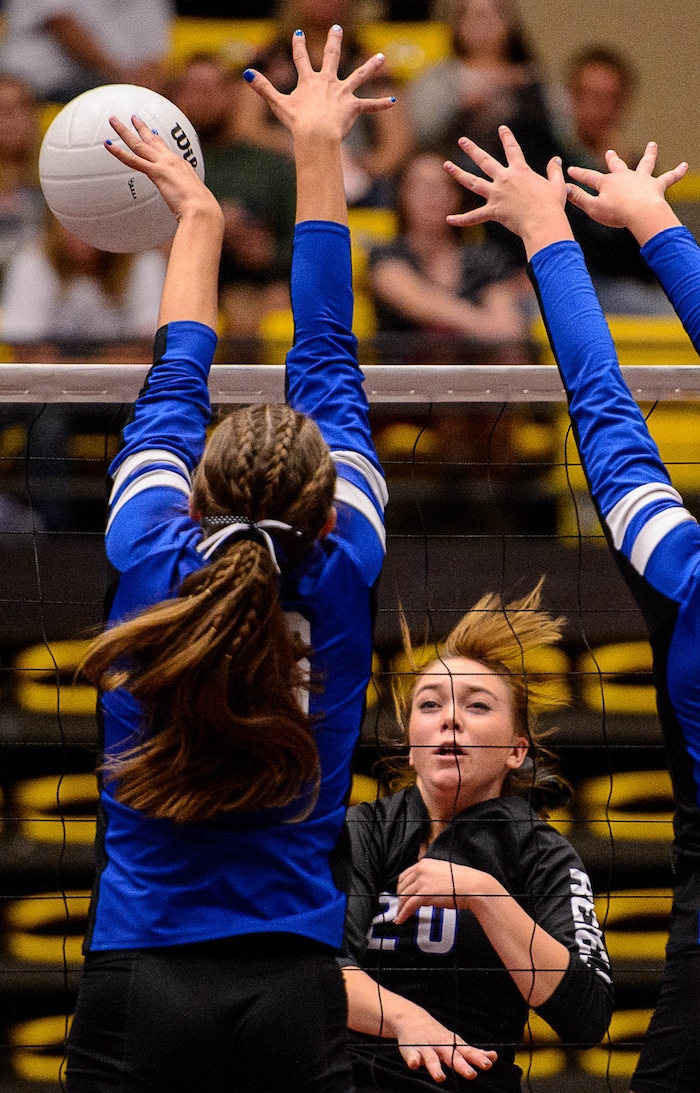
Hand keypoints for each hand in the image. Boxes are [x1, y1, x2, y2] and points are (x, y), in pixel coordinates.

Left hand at [104, 115, 220, 224]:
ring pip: (139, 144)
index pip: (167, 150)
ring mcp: (164, 164)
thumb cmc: (202, 211)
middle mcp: (173, 161)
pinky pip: (133, 160)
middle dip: (142, 128)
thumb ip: (187, 201)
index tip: (152, 132)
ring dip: (124, 131)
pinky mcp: (156, 172)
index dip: (158, 140)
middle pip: (153, 140)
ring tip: (113, 121)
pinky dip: (119, 152)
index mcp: (183, 167)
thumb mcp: (194, 202)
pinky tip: (108, 145)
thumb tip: (187, 211)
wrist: (203, 211)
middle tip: (134, 118)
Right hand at [242, 25, 394, 145]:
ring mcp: (342, 92)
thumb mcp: (278, 103)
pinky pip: (369, 106)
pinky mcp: (352, 106)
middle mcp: (327, 81)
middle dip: (333, 41)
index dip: (298, 46)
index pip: (301, 59)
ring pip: (359, 75)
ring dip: (370, 66)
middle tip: (337, 29)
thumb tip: (246, 73)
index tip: (298, 33)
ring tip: (381, 58)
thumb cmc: (297, 122)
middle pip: (331, 57)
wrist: (316, 133)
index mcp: (309, 81)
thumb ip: (263, 87)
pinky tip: (392, 101)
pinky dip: (381, 104)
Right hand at [392, 1005, 496, 1082]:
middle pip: (453, 1057)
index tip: (488, 1064)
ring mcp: (427, 1048)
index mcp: (453, 1046)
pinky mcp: (412, 1050)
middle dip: (462, 1066)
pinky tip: (414, 1065)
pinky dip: (413, 1061)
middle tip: (471, 1074)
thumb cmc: (438, 1035)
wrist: (411, 1017)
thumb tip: (494, 1057)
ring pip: (432, 1059)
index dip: (478, 1059)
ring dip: (436, 1068)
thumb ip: (473, 1052)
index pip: (468, 1053)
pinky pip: (412, 1056)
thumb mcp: (456, 1042)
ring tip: (441, 1077)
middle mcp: (442, 1047)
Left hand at [395, 859, 497, 924]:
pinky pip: (409, 905)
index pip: (405, 875)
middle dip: (400, 898)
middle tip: (401, 907)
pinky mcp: (425, 894)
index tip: (401, 895)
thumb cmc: (462, 881)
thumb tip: (422, 888)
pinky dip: (403, 914)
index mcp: (424, 863)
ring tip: (399, 916)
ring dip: (401, 907)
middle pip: (402, 885)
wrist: (472, 887)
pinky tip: (400, 920)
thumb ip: (430, 876)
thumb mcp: (442, 872)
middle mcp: (421, 870)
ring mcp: (422, 881)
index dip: (401, 887)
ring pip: (404, 896)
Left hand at [443, 125, 572, 258]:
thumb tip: (556, 160)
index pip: (513, 149)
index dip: (507, 138)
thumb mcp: (557, 185)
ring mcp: (496, 195)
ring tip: (447, 165)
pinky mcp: (493, 212)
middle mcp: (505, 179)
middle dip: (472, 149)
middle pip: (485, 161)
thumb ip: (554, 171)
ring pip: (473, 182)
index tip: (501, 128)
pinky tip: (449, 219)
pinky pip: (474, 217)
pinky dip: (461, 220)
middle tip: (462, 140)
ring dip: (458, 173)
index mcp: (520, 171)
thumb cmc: (552, 205)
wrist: (543, 221)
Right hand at [566, 142, 686, 244]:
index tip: (570, 170)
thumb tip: (564, 189)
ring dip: (649, 154)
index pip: (589, 177)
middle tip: (609, 152)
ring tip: (653, 144)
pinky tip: (685, 165)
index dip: (578, 174)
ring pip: (645, 164)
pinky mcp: (656, 186)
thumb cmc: (617, 213)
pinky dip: (677, 172)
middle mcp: (624, 176)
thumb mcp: (593, 208)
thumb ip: (578, 198)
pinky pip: (669, 178)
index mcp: (608, 183)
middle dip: (612, 159)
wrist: (640, 213)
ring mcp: (641, 179)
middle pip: (617, 166)